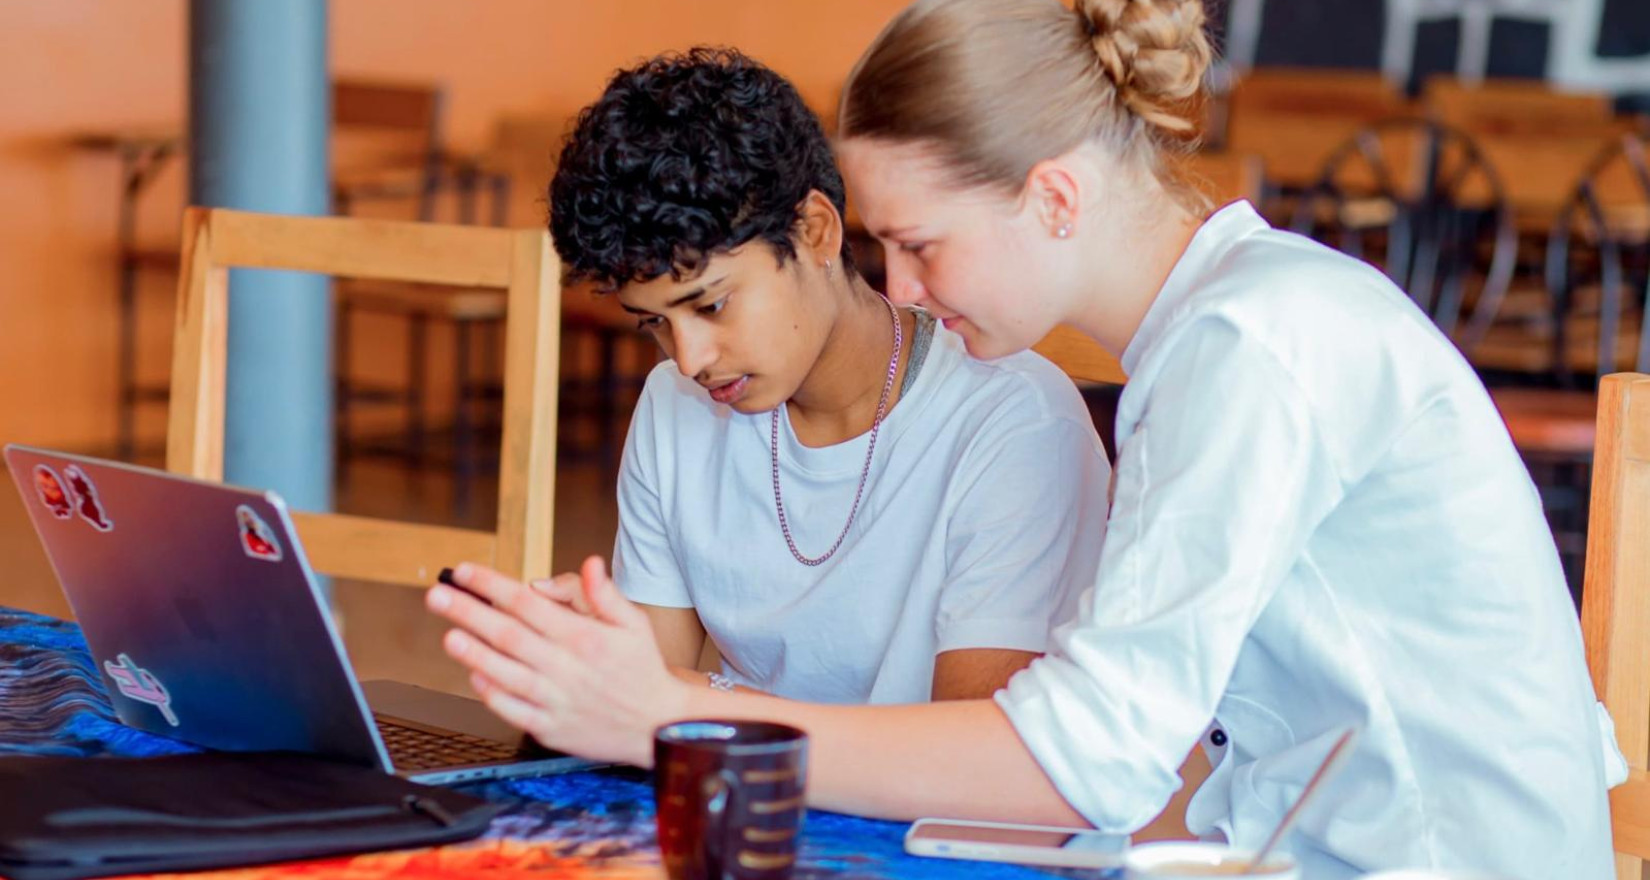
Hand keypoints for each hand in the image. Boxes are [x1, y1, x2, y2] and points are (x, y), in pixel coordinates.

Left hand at [425, 556, 688, 766]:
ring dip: (472, 653)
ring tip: (448, 635)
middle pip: (506, 634)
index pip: (526, 603)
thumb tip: (587, 565)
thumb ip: (605, 594)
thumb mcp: (635, 623)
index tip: (464, 571)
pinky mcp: (551, 728)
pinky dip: (491, 693)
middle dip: (467, 612)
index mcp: (584, 637)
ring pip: (503, 672)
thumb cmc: (643, 670)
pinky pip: (512, 710)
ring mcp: (555, 700)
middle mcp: (565, 667)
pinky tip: (475, 676)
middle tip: (437, 595)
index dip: (491, 585)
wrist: (659, 725)